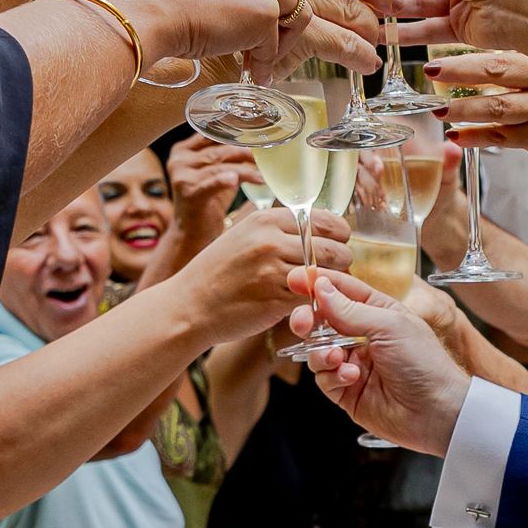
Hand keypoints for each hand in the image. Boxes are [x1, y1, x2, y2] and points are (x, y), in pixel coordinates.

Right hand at [72, 0, 296, 67]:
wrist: (136, 5)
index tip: (246, 7)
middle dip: (274, 13)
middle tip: (258, 38)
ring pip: (294, 12)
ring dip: (279, 38)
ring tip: (259, 57)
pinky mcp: (264, 11)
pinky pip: (275, 44)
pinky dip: (266, 61)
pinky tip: (253, 72)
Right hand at [166, 134, 261, 238]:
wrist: (193, 233)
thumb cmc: (210, 201)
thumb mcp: (220, 172)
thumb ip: (232, 157)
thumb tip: (261, 142)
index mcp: (185, 149)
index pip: (214, 132)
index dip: (238, 132)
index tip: (260, 133)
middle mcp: (180, 159)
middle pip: (220, 148)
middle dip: (247, 151)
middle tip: (269, 155)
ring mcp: (182, 175)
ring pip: (221, 163)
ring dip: (247, 168)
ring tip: (264, 174)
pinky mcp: (189, 192)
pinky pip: (213, 180)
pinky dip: (230, 179)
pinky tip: (245, 180)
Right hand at [168, 207, 351, 345]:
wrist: (187, 307)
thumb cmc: (217, 273)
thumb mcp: (244, 236)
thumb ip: (279, 230)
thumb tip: (319, 228)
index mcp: (266, 220)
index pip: (327, 220)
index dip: (339, 235)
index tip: (338, 244)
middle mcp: (270, 241)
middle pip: (334, 247)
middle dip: (340, 261)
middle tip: (334, 270)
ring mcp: (272, 270)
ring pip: (329, 274)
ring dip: (333, 284)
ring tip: (324, 287)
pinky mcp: (275, 299)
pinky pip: (314, 297)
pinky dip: (318, 301)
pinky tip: (311, 303)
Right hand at [288, 270, 471, 455]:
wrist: (436, 411)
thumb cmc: (424, 362)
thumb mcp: (390, 325)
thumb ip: (351, 309)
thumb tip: (321, 287)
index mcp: (378, 312)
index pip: (342, 291)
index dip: (318, 283)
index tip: (295, 278)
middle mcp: (363, 336)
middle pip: (322, 321)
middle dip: (308, 319)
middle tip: (303, 322)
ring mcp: (354, 363)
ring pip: (317, 350)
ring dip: (322, 351)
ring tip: (337, 357)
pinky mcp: (347, 391)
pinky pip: (324, 378)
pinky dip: (333, 375)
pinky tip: (351, 376)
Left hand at [424, 50, 527, 172]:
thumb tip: (486, 46)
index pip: (509, 47)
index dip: (475, 44)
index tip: (446, 40)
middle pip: (498, 72)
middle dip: (461, 70)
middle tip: (431, 70)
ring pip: (498, 107)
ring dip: (464, 108)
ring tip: (438, 109)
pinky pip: (502, 137)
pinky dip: (477, 137)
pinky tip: (456, 136)